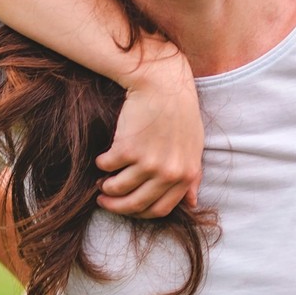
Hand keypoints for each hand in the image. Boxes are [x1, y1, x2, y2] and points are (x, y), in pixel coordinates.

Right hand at [95, 51, 202, 217]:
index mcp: (186, 175)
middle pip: (136, 204)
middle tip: (104, 200)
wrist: (162, 82)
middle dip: (116, 206)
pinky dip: (101, 164)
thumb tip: (193, 203)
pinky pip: (106, 166)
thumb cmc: (180, 111)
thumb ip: (193, 175)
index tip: (127, 206)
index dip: (139, 212)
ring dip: (105, 187)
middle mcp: (168, 173)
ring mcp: (148, 163)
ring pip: (117, 188)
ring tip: (102, 181)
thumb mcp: (194, 145)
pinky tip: (102, 158)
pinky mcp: (128, 149)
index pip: (160, 210)